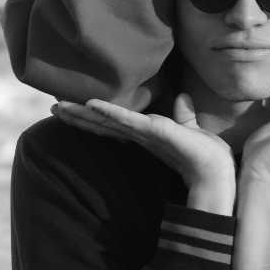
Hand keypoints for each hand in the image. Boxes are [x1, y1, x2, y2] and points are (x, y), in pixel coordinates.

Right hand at [53, 94, 235, 194]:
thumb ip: (184, 115)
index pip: (113, 123)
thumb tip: (182, 97)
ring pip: (107, 121)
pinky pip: (127, 120)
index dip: (93, 116)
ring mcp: (143, 134)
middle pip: (102, 123)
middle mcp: (139, 135)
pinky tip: (92, 105)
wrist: (215, 172)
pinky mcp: (153, 132)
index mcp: (145, 134)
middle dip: (78, 116)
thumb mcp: (192, 130)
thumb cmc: (205, 155)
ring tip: (59, 107)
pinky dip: (110, 112)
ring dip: (83, 114)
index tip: (73, 109)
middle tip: (53, 107)